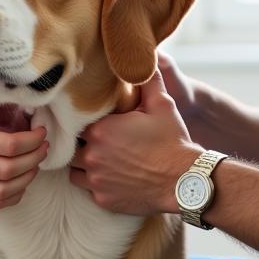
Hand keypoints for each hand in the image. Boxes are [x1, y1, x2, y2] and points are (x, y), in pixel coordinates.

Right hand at [0, 86, 47, 218]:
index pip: (7, 143)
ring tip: (36, 162)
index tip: (40, 131)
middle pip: (12, 167)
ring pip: (8, 188)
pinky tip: (21, 183)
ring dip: (29, 176)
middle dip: (36, 156)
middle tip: (44, 146)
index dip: (31, 139)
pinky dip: (15, 194)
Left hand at [70, 68, 201, 214]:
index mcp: (100, 130)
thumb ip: (147, 79)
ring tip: (100, 159)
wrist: (185, 181)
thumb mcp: (162, 104)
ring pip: (74, 169)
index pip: (77, 122)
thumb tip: (145, 59)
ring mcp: (96, 180)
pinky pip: (88, 190)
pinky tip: (110, 176)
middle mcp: (92, 155)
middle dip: (82, 142)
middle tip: (98, 140)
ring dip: (84, 164)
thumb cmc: (173, 141)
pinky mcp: (103, 200)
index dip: (84, 121)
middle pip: (73, 146)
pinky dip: (95, 184)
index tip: (94, 120)